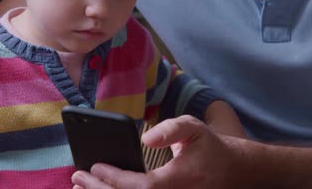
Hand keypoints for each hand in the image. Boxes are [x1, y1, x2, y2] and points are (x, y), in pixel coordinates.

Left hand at [71, 115, 244, 188]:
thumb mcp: (194, 128)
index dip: (116, 179)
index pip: (143, 187)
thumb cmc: (208, 147)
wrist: (232, 171)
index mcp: (181, 180)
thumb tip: (146, 138)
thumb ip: (171, 129)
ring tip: (81, 188)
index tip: (95, 167)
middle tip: (78, 177)